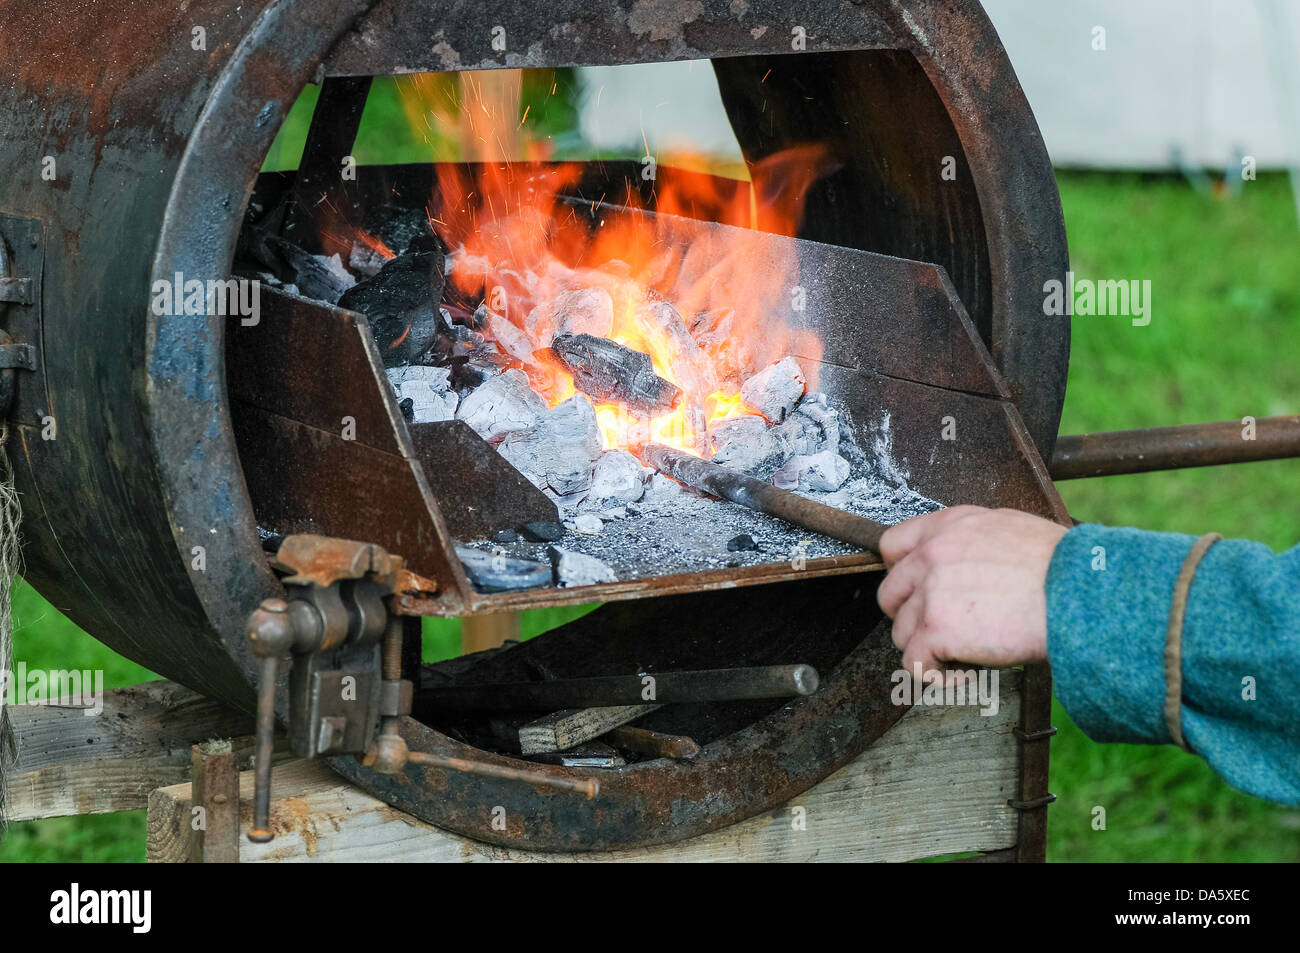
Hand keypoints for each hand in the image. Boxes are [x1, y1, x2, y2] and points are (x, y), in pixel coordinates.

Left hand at [876, 506, 1067, 676]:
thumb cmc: (1061, 568)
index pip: (892, 546)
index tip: (916, 593)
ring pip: (902, 633)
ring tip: (967, 652)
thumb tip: (963, 560)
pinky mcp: (936, 629)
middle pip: (890, 595)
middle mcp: (931, 554)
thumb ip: (972, 541)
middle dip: (914, 618)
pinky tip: (965, 671)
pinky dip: (937, 676)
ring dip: (930, 649)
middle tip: (946, 631)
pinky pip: (914, 664)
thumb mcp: (1008, 529)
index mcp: (948, 526)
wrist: (1079, 595)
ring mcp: (930, 592)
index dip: (901, 574)